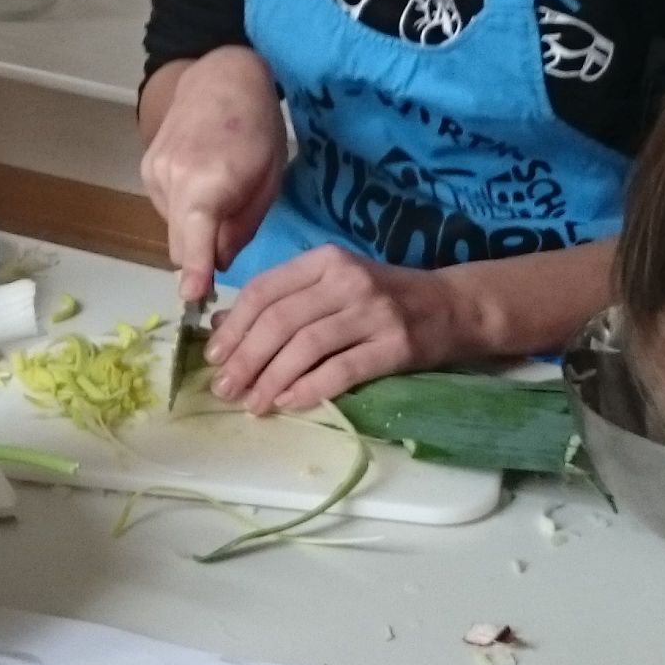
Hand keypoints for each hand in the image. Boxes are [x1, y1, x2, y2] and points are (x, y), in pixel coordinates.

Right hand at [141, 48, 285, 305]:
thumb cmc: (257, 124)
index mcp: (209, 179)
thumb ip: (243, 225)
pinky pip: (166, 209)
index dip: (194, 269)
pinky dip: (185, 212)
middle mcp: (172, 177)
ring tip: (221, 197)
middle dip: (200, 257)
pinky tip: (204, 185)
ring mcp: (153, 173)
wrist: (218, 75)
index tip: (193, 297)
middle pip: (180, 242)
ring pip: (173, 228)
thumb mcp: (269, 177)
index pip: (196, 234)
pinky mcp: (146, 169)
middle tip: (227, 252)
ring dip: (195, 231)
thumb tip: (219, 263)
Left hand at [205, 245, 478, 413]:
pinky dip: (310, 389)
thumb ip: (281, 300)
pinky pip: (342, 370)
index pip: (265, 290)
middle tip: (224, 389)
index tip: (213, 357)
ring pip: (306, 347)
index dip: (234, 327)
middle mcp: (347, 280)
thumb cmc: (383, 297)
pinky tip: (289, 403)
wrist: (452, 306)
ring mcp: (373, 312)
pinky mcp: (395, 346)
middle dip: (245, 359)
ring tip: (252, 404)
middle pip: (280, 321)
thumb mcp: (331, 286)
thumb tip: (221, 325)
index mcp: (325, 260)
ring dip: (272, 380)